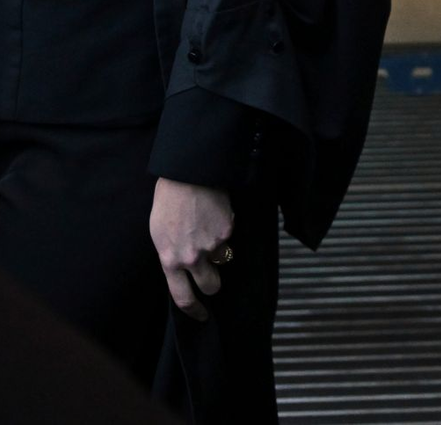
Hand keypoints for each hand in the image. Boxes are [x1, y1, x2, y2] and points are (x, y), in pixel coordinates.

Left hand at [150, 178, 234, 320]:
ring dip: (218, 251)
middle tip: (212, 276)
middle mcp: (193, 258)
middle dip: (213, 284)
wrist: (187, 177)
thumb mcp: (159, 236)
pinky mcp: (228, 229)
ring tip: (208, 230)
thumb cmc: (168, 203)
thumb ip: (171, 256)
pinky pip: (229, 236)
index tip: (201, 316)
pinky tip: (214, 213)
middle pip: (211, 286)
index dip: (194, 311)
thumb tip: (182, 268)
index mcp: (170, 261)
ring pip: (222, 259)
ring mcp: (212, 244)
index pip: (184, 298)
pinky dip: (224, 228)